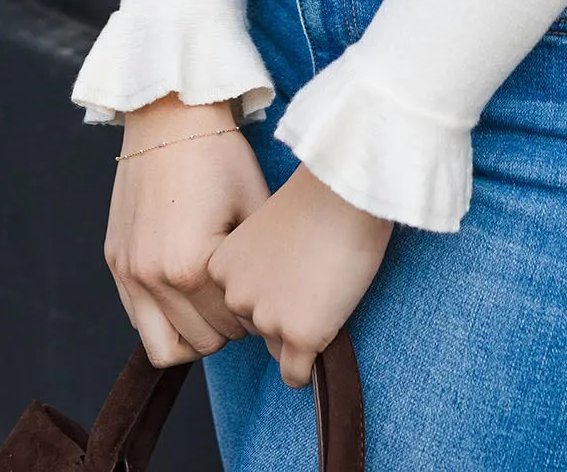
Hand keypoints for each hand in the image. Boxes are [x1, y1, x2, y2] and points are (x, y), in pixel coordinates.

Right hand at [105, 96, 271, 366]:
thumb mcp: (253, 207)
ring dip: (191, 335)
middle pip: (201, 342)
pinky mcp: (115, 262)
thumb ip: (260, 263)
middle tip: (239, 296)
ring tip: (210, 303)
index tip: (261, 293)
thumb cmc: (219, 156)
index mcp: (192, 267)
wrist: (170, 116)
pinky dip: (163, 318)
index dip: (253, 315)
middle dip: (226, 327)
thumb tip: (273, 299)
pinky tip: (184, 292)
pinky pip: (138, 320)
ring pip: (162, 348)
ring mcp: (129, 272)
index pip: (230, 327)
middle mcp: (154, 277)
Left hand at [208, 163, 392, 387]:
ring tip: (325, 293)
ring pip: (279, 348)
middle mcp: (236, 297)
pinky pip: (295, 374)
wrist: (345, 193)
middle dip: (284, 313)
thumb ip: (255, 263)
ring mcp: (267, 319)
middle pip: (258, 327)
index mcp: (220, 268)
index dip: (269, 290)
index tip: (290, 270)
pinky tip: (322, 344)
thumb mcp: (264, 229)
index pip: (238, 303)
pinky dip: (308, 369)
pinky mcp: (299, 335)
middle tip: (312, 281)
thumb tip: (268, 291)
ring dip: (300, 331)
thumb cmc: (314, 199)